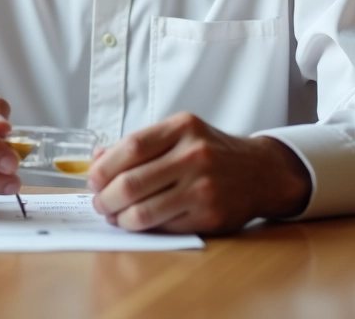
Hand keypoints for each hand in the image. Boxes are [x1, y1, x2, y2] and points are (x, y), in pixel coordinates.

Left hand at [88, 113, 311, 234]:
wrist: (261, 172)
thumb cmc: (211, 152)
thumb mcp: (180, 135)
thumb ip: (140, 145)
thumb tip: (96, 160)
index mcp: (183, 127)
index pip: (130, 147)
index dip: (103, 168)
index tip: (93, 180)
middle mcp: (194, 155)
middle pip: (131, 182)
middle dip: (105, 198)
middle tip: (99, 203)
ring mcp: (203, 187)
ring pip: (143, 211)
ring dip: (119, 218)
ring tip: (114, 216)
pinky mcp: (209, 215)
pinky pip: (163, 226)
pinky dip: (142, 228)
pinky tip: (136, 223)